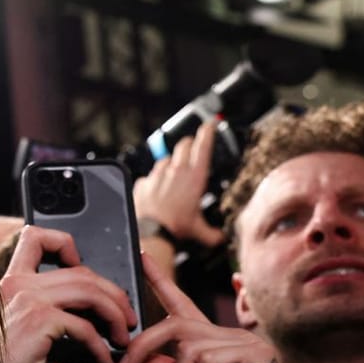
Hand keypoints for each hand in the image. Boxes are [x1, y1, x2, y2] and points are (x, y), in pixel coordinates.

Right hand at [0, 225, 137, 362]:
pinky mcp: (39, 321)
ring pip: (90, 293)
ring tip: (123, 337)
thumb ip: (54, 313)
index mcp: (13, 281)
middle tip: (127, 318)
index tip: (80, 265)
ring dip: (115, 315)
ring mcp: (28, 300)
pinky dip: (102, 347)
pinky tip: (105, 362)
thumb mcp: (28, 331)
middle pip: (81, 271)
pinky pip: (85, 327)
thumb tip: (95, 317)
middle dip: (114, 294)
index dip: (64, 243)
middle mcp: (19, 284)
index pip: (35, 237)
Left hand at [117, 252, 281, 362]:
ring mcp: (240, 339)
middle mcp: (222, 332)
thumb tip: (137, 360)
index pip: (179, 302)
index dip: (159, 279)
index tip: (142, 256)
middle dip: (143, 347)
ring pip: (188, 352)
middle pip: (173, 326)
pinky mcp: (254, 351)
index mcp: (204, 338)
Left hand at [133, 121, 224, 249]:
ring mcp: (157, 174)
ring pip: (165, 159)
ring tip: (173, 173)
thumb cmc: (175, 228)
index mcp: (194, 177)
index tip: (210, 124)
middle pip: (183, 145)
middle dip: (189, 143)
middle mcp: (176, 171)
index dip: (207, 132)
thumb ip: (212, 233)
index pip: (203, 146)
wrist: (150, 232)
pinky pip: (149, 175)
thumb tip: (220, 238)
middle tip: (192, 145)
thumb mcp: (199, 230)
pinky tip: (156, 189)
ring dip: (170, 162)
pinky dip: (153, 180)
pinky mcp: (143, 181)